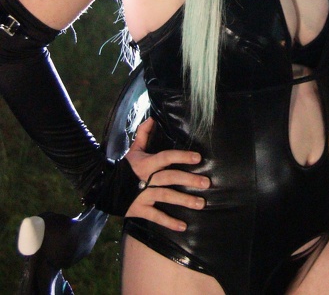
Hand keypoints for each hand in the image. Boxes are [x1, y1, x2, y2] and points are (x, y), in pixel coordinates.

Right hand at [124, 117, 209, 231]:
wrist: (104, 189)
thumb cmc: (125, 168)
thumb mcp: (134, 150)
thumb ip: (143, 134)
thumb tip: (153, 118)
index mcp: (146, 164)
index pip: (166, 157)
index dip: (182, 156)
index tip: (198, 158)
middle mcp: (146, 179)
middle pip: (170, 178)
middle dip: (189, 180)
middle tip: (206, 183)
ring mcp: (143, 196)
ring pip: (166, 197)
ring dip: (185, 200)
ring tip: (201, 203)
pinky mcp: (139, 210)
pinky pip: (156, 217)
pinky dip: (169, 222)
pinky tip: (183, 226)